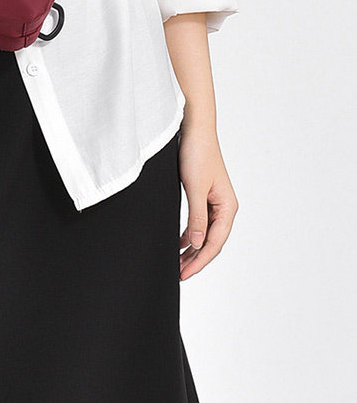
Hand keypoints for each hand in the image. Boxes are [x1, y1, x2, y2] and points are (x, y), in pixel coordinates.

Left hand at [178, 123, 238, 279]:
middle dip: (195, 258)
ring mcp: (214, 201)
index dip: (199, 261)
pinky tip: (179, 242)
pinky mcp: (203, 194)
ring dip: (191, 248)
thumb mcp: (195, 187)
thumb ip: (197, 216)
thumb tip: (197, 243)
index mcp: (227, 207)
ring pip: (204, 233)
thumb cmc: (197, 153)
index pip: (214, 243)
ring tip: (176, 262)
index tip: (183, 274)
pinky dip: (189, 233)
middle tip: (177, 274)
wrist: (194, 128)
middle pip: (211, 241)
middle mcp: (224, 206)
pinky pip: (199, 221)